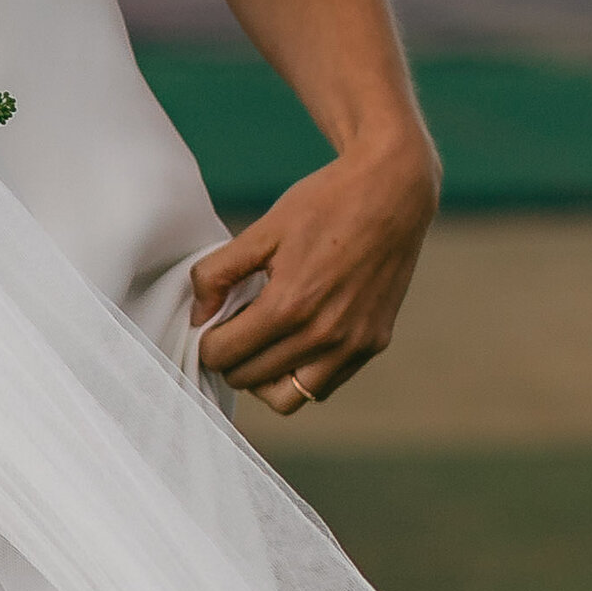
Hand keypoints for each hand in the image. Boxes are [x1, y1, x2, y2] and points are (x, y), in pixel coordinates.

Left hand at [189, 127, 438, 413]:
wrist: (393, 192)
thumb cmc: (324, 204)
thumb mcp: (261, 230)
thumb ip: (218, 273)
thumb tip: (198, 315)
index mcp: (289, 306)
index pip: (223, 355)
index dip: (208, 340)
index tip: (212, 323)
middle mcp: (323, 335)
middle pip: (248, 379)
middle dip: (232, 357)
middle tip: (234, 328)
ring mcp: (352, 345)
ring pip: (286, 398)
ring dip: (264, 378)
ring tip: (261, 343)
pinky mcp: (374, 344)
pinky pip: (324, 385)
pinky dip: (300, 374)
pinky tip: (294, 341)